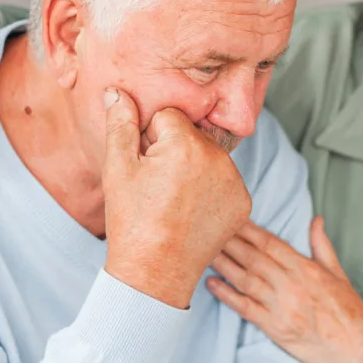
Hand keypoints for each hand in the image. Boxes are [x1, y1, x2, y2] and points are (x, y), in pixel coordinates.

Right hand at [103, 88, 251, 308]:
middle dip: (174, 150)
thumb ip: (121, 123)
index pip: (169, 116)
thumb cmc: (132, 220)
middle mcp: (219, 157)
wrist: (156, 272)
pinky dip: (210, 190)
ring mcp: (235, 181)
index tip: (145, 165)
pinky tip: (192, 211)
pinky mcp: (244, 202)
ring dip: (194, 168)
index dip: (151, 138)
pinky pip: (224, 182)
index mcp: (187, 143)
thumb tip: (118, 90)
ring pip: (209, 157)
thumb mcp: (118, 168)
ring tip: (173, 199)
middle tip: (157, 185)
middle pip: (192, 135)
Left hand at [207, 218, 362, 362]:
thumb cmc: (348, 312)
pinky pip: (246, 308)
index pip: (271, 243)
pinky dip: (227, 295)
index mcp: (307, 269)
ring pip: (246, 279)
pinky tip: (211, 284)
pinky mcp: (275, 328)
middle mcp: (292, 285)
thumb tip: (315, 220)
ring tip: (202, 251)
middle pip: (253, 258)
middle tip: (207, 228)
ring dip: (223, 264)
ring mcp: (282, 307)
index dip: (248, 229)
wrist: (357, 351)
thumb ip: (321, 245)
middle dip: (229, 242)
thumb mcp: (338, 274)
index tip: (230, 216)